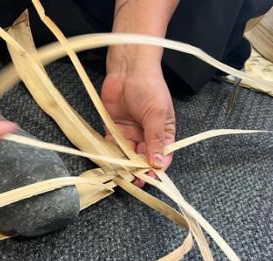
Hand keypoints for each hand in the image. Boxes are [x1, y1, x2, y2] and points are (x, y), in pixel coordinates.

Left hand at [101, 53, 175, 186]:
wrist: (128, 68)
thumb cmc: (149, 86)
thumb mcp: (157, 114)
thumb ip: (155, 139)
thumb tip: (158, 163)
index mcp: (163, 132)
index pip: (162, 156)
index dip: (156, 168)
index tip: (150, 177)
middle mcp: (147, 135)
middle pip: (143, 159)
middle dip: (139, 170)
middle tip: (134, 180)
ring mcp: (130, 133)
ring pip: (127, 155)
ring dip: (124, 166)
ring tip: (121, 175)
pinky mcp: (113, 128)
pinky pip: (112, 146)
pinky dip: (110, 155)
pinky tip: (109, 163)